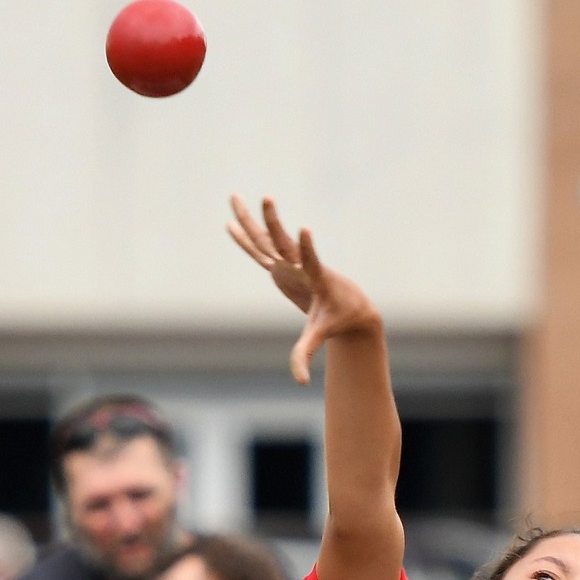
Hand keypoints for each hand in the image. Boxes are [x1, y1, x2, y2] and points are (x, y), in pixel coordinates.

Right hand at [227, 195, 381, 383]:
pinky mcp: (282, 264)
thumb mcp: (322, 334)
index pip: (312, 261)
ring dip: (251, 220)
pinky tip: (230, 224)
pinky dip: (246, 238)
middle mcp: (302, 263)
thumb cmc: (338, 318)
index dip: (308, 248)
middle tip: (266, 199)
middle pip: (283, 240)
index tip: (304, 230)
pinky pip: (261, 249)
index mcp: (317, 278)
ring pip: (267, 238)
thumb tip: (301, 382)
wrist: (349, 303)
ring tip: (234, 196)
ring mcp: (290, 261)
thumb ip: (306, 355)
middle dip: (273, 221)